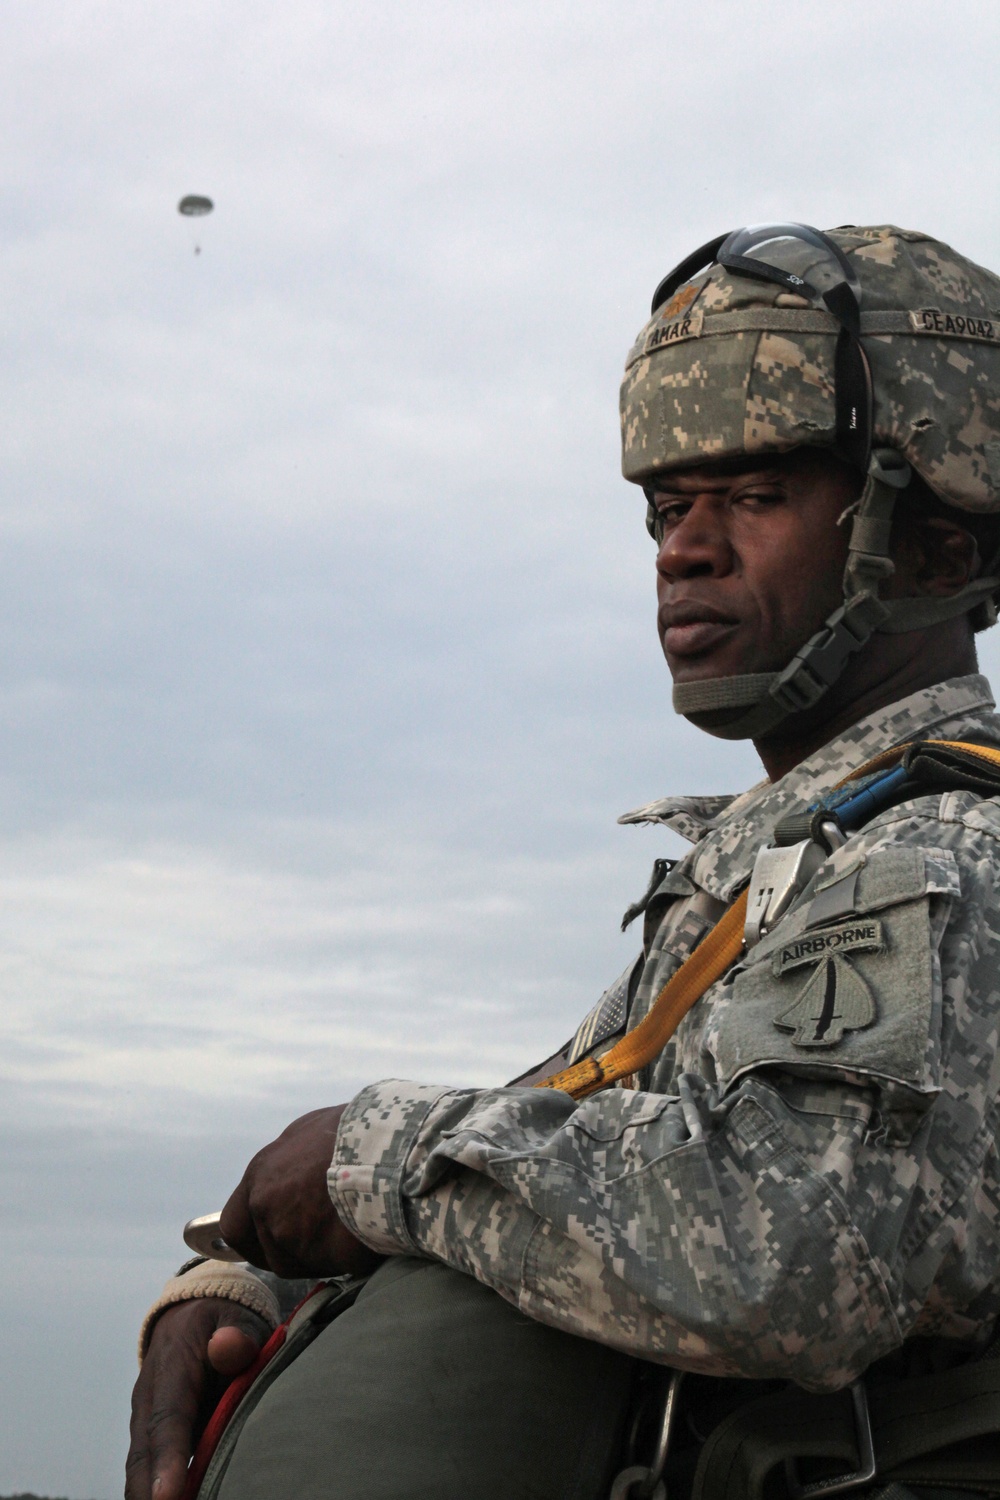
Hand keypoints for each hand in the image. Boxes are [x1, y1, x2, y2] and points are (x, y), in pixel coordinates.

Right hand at [125, 1296, 268, 1499]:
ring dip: (150, 1494)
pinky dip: (156, 1490)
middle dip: (150, 1492)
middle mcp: (149, 1399)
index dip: (169, 1459)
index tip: (168, 1497)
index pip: (168, 1419)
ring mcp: (145, 1420)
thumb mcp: (235, 1317)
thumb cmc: (221, 1322)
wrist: (190, 1317)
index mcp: (171, 1369)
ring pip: (141, 1466)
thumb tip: (227, 1347)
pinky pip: (149, 1468)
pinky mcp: (152, 1436)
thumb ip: (236, 1334)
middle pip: (144, 1454)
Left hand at [219, 1105, 382, 1279]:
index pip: (233, 1226)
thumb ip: (287, 1161)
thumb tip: (289, 1175)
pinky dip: (346, 1258)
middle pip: (266, 1252)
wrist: (388, 1145)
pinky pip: (333, 1267)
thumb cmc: (351, 1129)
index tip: (269, 1238)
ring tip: (347, 1227)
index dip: (252, 1236)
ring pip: (300, 1263)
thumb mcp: (309, 1130)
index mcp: (260, 1177)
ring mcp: (293, 1238)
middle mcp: (267, 1210)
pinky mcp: (325, 1257)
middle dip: (286, 1252)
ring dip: (318, 1255)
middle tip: (313, 1241)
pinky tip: (364, 1234)